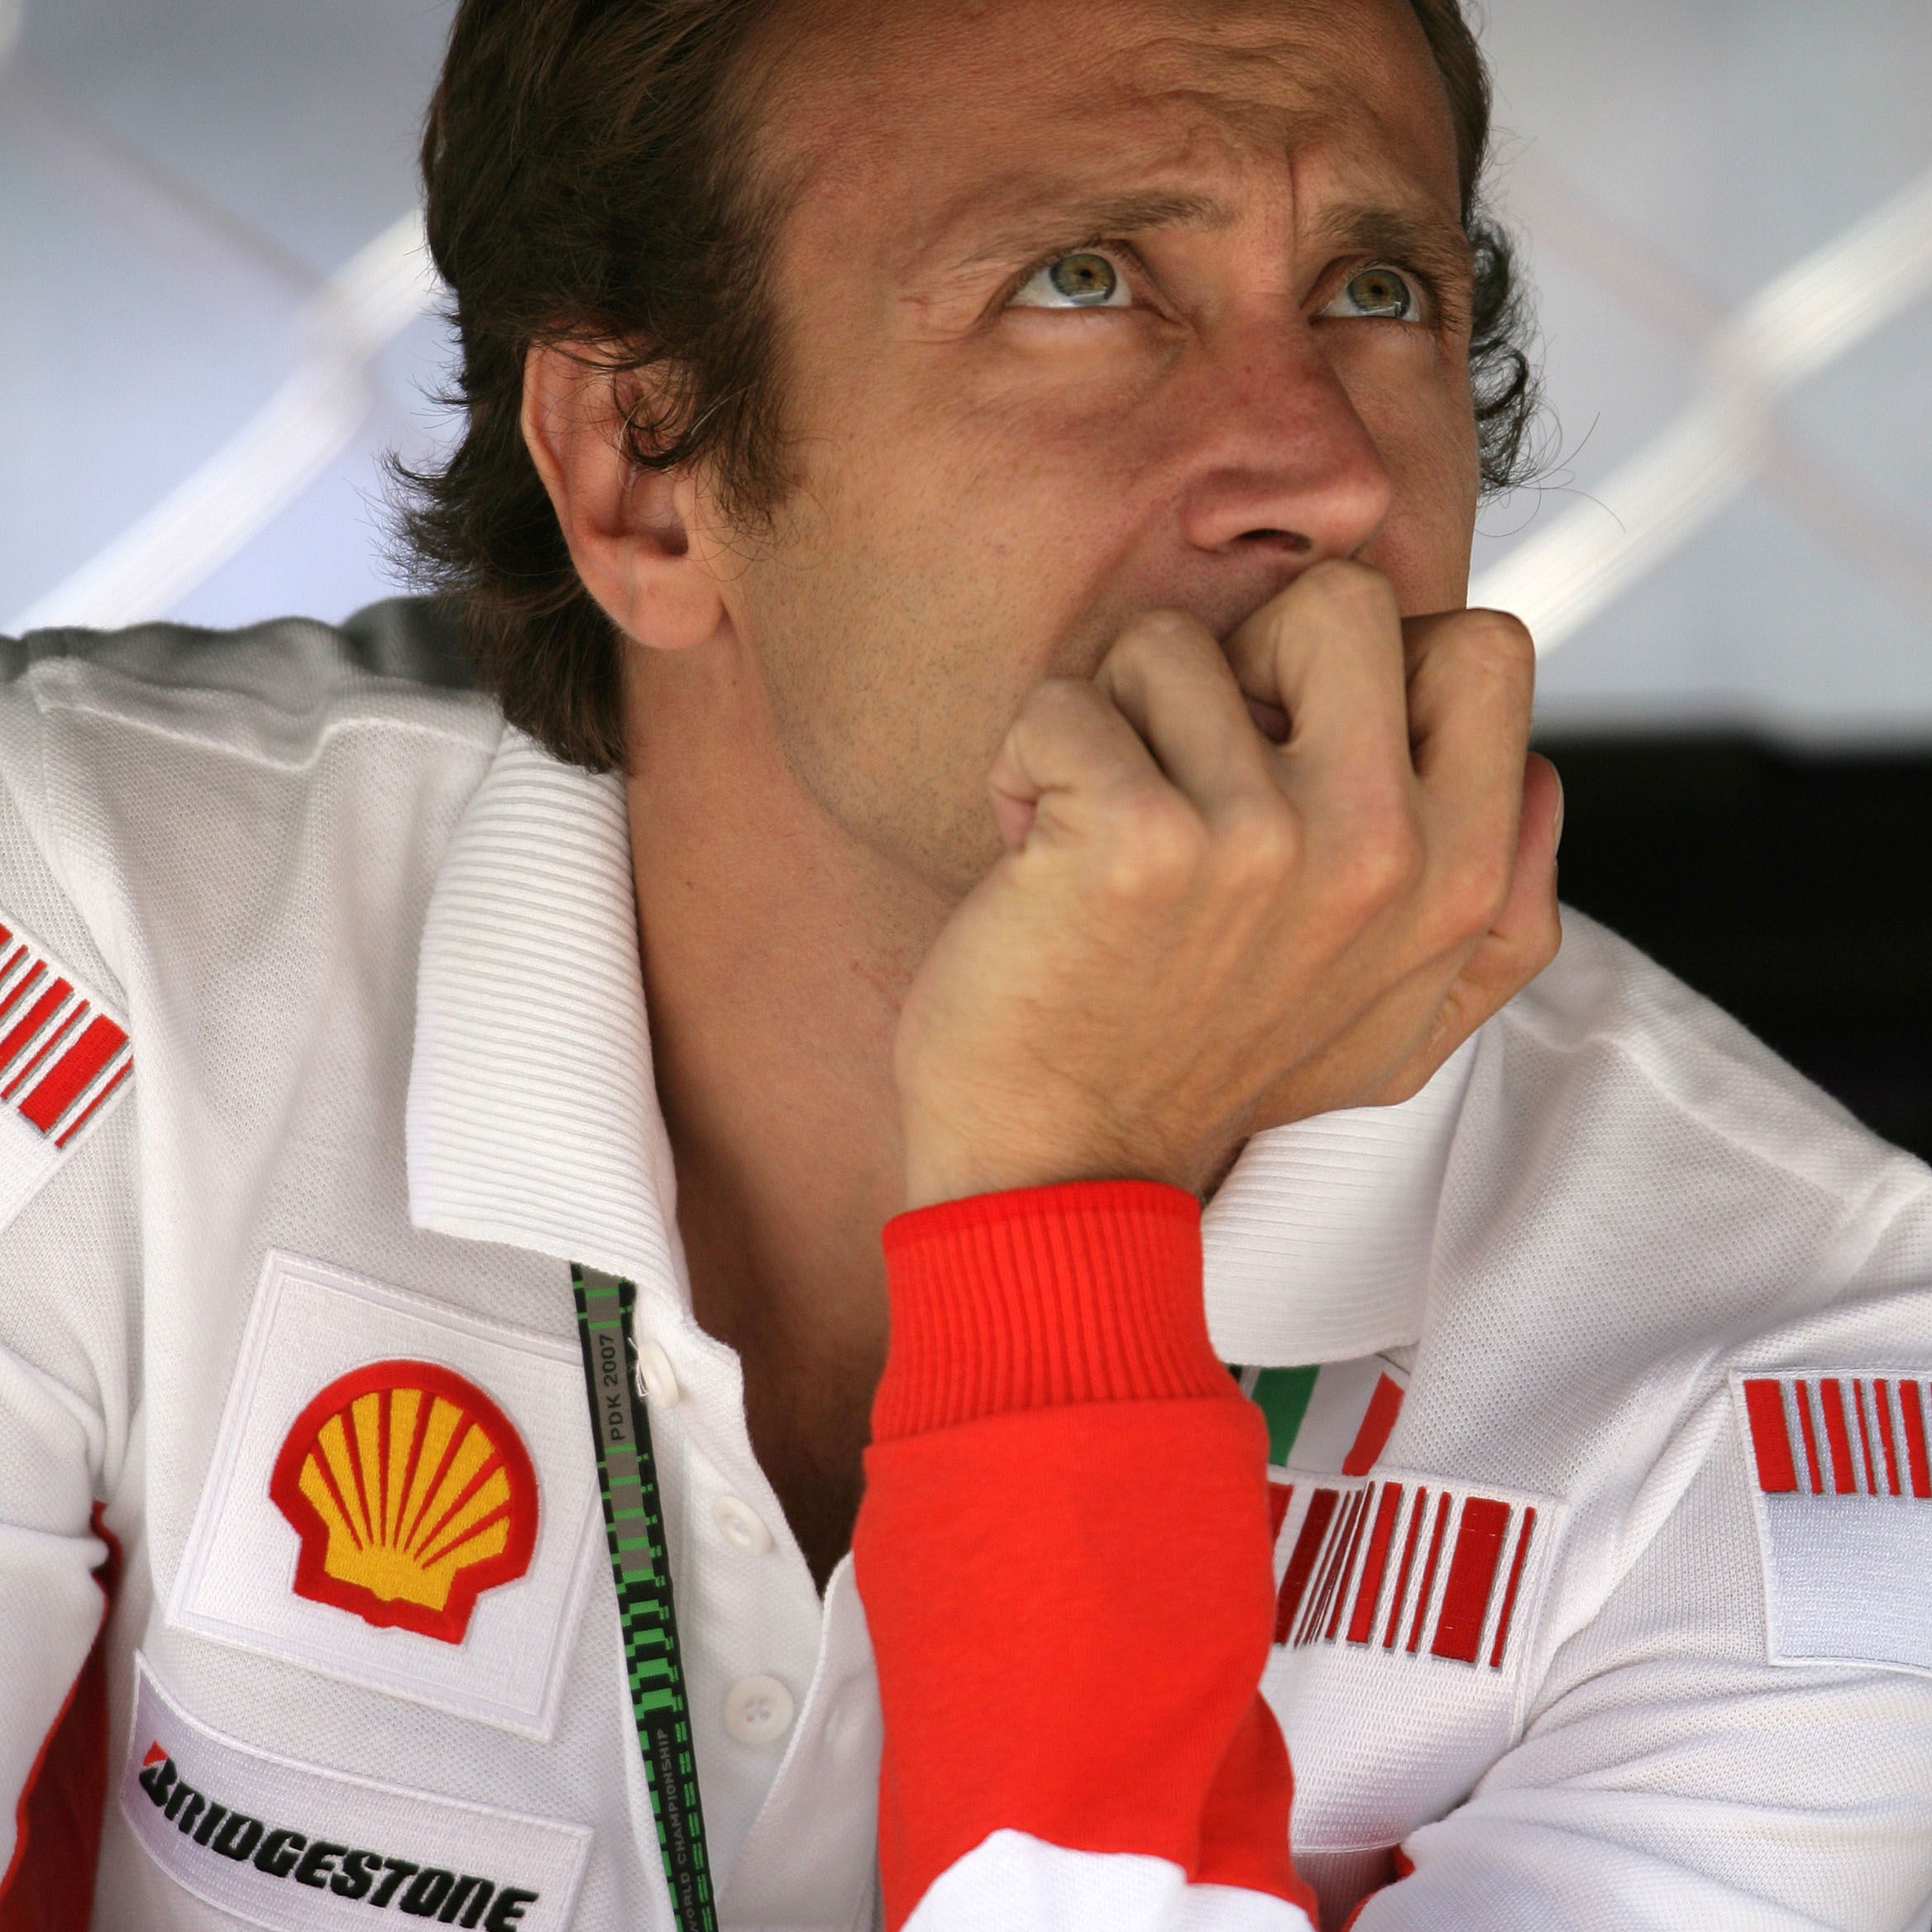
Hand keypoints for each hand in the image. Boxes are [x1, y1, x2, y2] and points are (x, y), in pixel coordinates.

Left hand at [894, 560, 1562, 1208]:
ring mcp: (1262, 842)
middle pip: (1340, 599)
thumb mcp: (1401, 1031)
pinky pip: (1061, 704)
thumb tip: (1540, 777)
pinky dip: (1027, 766)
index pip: (1481, 647)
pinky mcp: (1138, 841)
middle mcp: (1382, 849)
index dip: (1374, 668)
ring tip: (1104, 833)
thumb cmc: (1214, 1076)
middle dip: (1242, 663)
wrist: (1070, 1175)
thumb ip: (1499, 914)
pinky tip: (1037, 858)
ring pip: (1169, 645)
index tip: (1293, 747)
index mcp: (1460, 877)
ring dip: (1114, 727)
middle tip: (1190, 767)